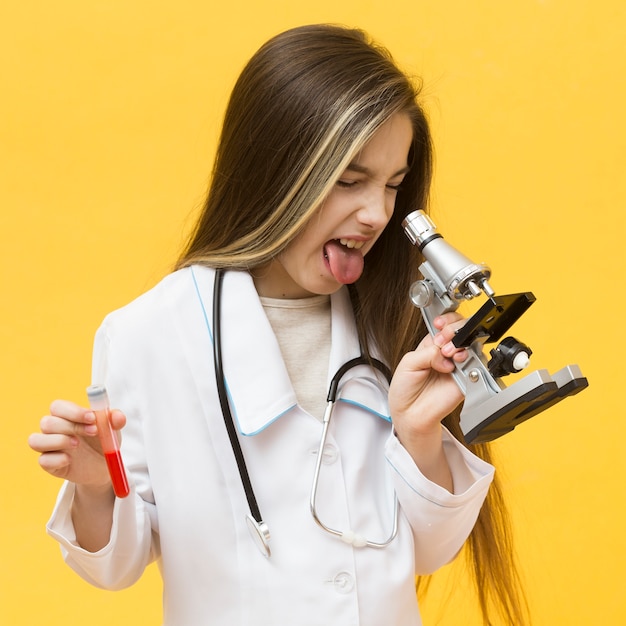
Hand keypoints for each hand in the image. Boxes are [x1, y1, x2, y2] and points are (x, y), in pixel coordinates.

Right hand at [28, 399, 125, 490]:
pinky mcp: (49, 464)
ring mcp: (49, 447)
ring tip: (77, 444)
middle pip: (47, 422)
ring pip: (35, 440)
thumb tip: (117, 416)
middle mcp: (54, 430)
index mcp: (67, 416)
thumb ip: (115, 420)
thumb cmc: (103, 442)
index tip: (92, 418)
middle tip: (93, 432)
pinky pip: (43, 460)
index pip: (58, 406)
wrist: (104, 467)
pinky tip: (70, 460)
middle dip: (71, 426)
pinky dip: (57, 459)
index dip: (73, 411)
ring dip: (58, 441)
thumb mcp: (112, 429)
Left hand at [388, 313, 466, 487]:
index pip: (446, 325)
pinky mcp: (467, 379)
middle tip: (442, 340)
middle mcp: (447, 353)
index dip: (446, 321)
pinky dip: (467, 357)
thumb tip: (445, 353)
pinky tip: (455, 360)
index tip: (439, 325)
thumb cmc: (406, 389)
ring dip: (460, 341)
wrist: (410, 413)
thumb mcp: (409, 362)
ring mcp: (458, 365)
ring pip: (471, 343)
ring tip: (446, 352)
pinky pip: (475, 363)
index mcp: (432, 345)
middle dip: (454, 329)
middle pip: (462, 330)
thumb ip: (428, 352)